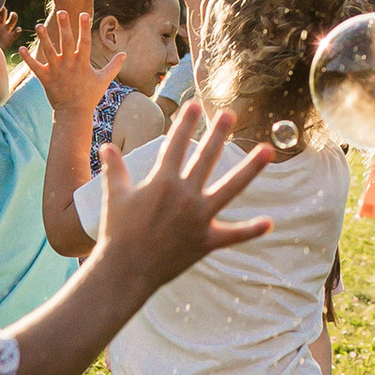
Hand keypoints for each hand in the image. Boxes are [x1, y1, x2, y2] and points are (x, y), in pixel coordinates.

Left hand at [30, 5, 120, 116]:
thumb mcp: (104, 80)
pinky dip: (28, 59)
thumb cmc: (90, 96)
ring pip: (48, 52)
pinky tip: (21, 48)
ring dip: (43, 38)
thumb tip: (124, 54)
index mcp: (82, 64)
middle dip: (64, 27)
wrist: (74, 113)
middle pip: (66, 42)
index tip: (83, 13)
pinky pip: (35, 67)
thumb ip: (114, 66)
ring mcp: (57, 71)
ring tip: (38, 26)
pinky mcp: (46, 79)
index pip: (84, 42)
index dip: (84, 27)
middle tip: (61, 12)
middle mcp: (69, 65)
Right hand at [93, 97, 271, 290]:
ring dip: (251, 168)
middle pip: (207, 157)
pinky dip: (251, 230)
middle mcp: (185, 195)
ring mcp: (199, 218)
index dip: (186, 122)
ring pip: (231, 188)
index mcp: (162, 181)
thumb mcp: (114, 196)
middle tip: (229, 114)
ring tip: (268, 150)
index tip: (195, 104)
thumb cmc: (117, 232)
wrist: (125, 270)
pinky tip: (269, 223)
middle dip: (218, 133)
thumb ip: (114, 169)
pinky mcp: (206, 241)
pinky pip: (233, 235)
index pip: (177, 143)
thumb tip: (106, 146)